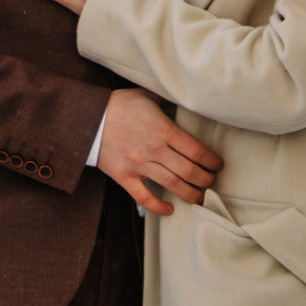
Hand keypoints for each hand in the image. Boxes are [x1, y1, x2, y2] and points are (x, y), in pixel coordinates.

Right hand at [97, 88, 220, 215]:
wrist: (87, 118)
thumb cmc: (118, 105)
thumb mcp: (146, 95)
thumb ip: (167, 100)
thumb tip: (185, 99)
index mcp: (162, 129)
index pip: (196, 150)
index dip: (211, 161)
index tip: (218, 165)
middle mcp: (153, 149)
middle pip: (189, 171)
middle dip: (206, 180)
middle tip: (211, 182)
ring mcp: (139, 165)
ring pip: (172, 185)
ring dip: (190, 194)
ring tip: (200, 198)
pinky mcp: (124, 176)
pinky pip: (144, 197)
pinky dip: (158, 207)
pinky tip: (169, 210)